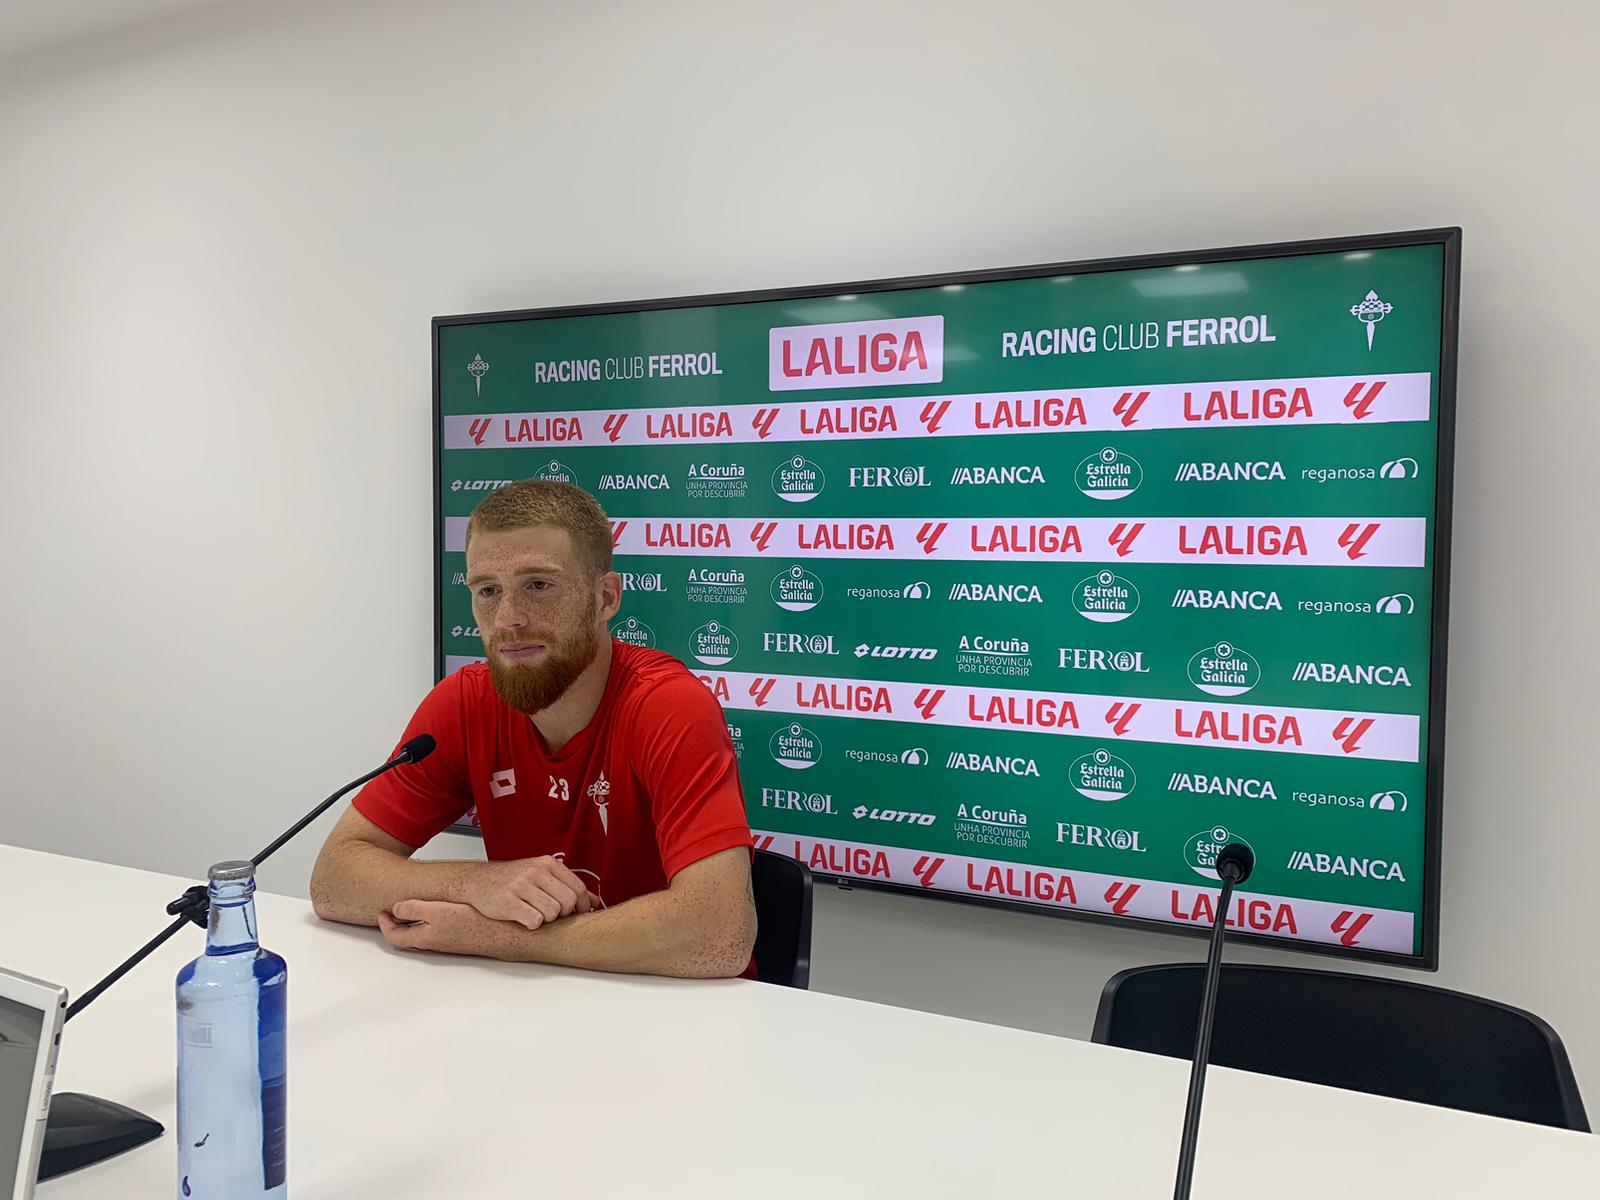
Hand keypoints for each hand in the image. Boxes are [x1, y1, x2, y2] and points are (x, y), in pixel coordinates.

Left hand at [378, 900, 481, 953]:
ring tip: (410, 909)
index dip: (384, 924)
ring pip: (420, 934)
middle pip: (405, 938)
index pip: (394, 936)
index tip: (382, 913)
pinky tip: (436, 911)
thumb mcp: (438, 911)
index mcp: (423, 938)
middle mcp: (433, 943)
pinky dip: (427, 922)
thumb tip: (396, 908)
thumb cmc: (475, 924)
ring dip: (411, 923)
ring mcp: (446, 942)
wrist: (502, 934)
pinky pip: (434, 931)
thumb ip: (414, 909)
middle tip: (391, 912)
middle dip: (396, 925)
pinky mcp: (458, 938)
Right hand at [464, 856, 596, 928]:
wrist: (477, 881)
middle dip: (564, 914)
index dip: (582, 906)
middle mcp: (535, 872)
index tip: (578, 914)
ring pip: (552, 913)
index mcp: (547, 864)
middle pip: (568, 902)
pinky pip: (534, 921)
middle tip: (552, 916)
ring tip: (535, 914)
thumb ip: (567, 886)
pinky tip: (524, 919)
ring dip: (547, 920)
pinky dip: (532, 925)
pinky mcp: (507, 902)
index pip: (578, 888)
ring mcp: (521, 886)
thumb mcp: (541, 875)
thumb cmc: (512, 879)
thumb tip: (594, 901)